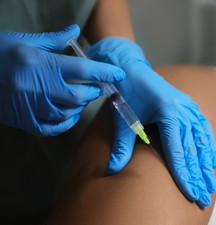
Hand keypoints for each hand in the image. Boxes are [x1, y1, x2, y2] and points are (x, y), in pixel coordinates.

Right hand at [0, 24, 124, 135]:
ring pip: (66, 113)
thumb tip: (75, 30)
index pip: (82, 70)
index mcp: (41, 64)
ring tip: (81, 100)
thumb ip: (54, 39)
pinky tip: (68, 116)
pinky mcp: (22, 120)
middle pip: (78, 96)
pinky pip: (50, 128)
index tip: (119, 74)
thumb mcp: (25, 41)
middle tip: (97, 88)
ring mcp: (30, 106)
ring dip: (79, 108)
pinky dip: (64, 124)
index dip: (104, 72)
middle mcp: (38, 86)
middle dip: (93, 92)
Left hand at [88, 37, 215, 206]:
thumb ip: (121, 146)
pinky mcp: (191, 107)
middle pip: (193, 150)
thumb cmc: (126, 92)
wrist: (132, 68)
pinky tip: (213, 161)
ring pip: (201, 142)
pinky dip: (209, 146)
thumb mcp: (123, 119)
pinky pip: (203, 130)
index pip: (178, 152)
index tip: (191, 194)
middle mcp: (184, 111)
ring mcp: (190, 108)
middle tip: (204, 198)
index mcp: (168, 113)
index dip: (185, 175)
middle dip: (198, 176)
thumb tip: (112, 171)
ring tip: (211, 185)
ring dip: (206, 165)